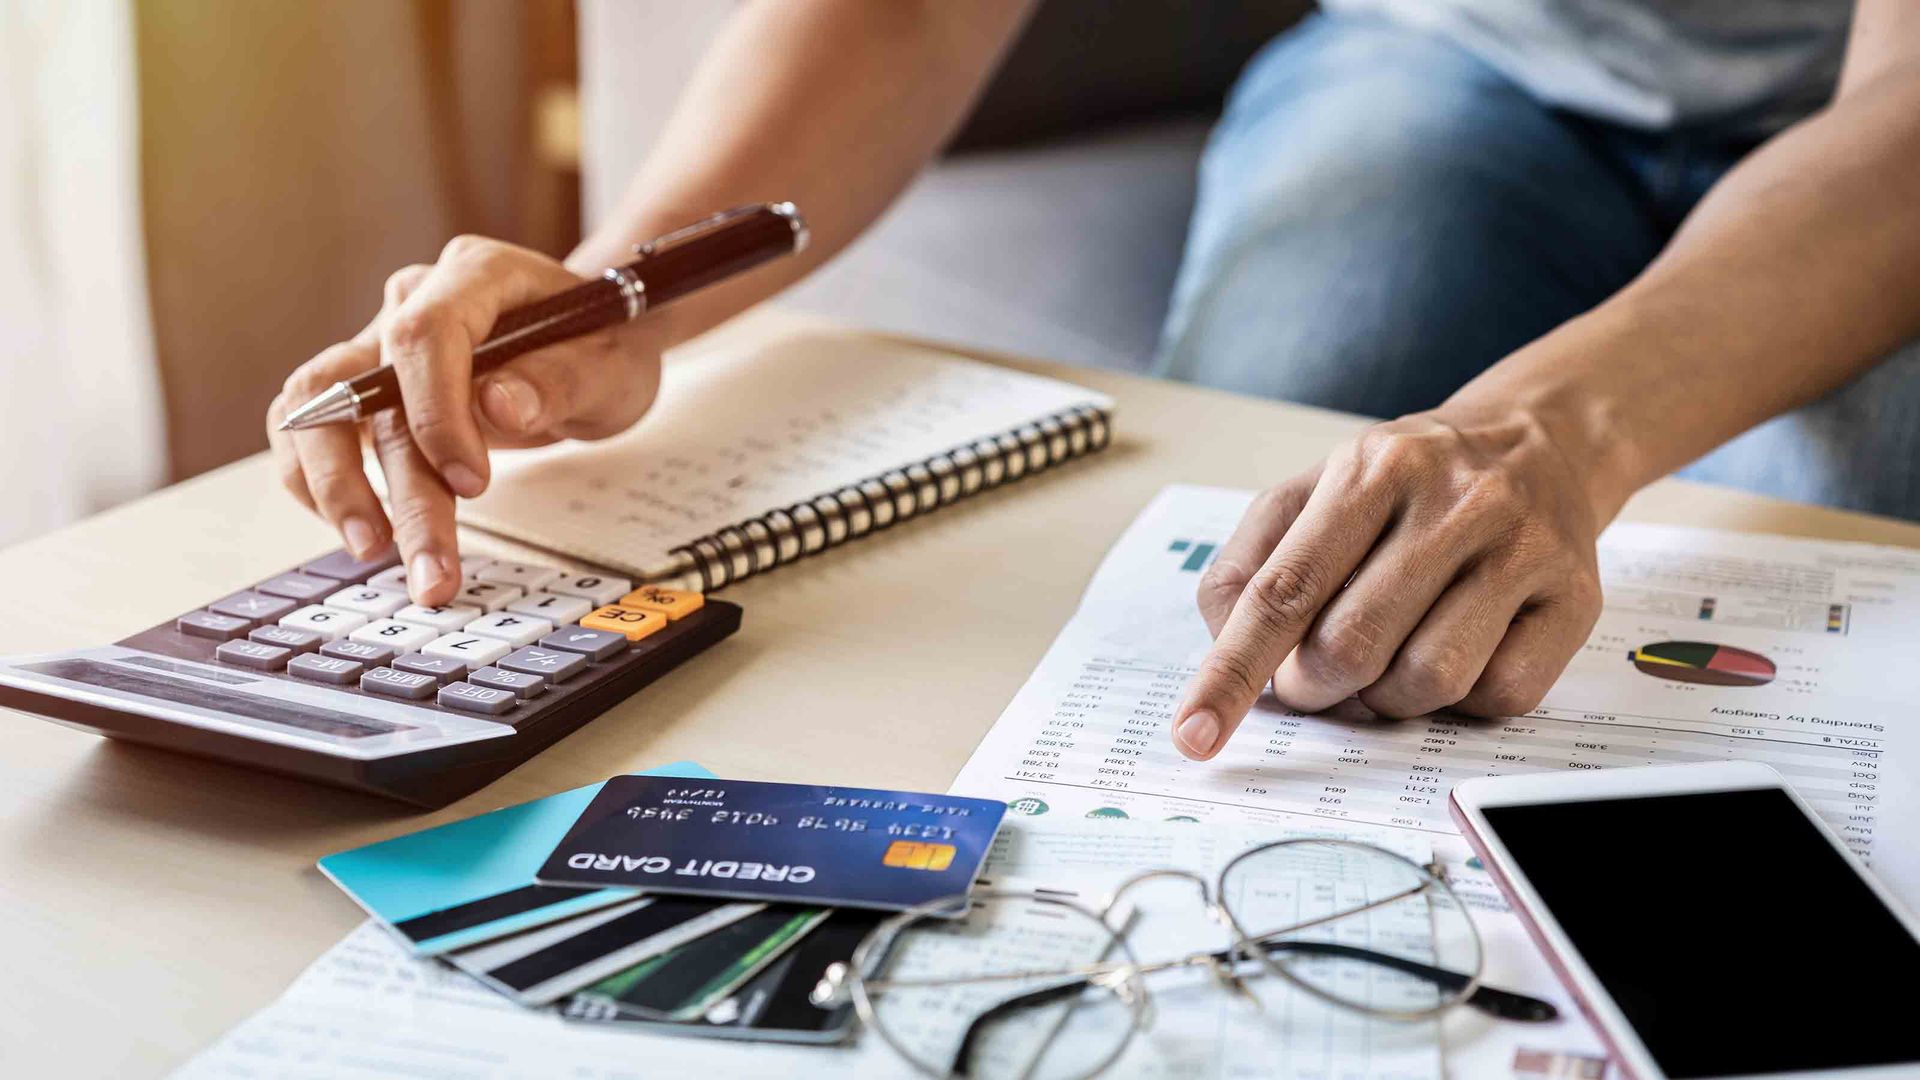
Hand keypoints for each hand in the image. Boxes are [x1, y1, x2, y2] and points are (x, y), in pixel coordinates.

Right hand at [267, 236, 662, 606]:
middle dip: (398, 488)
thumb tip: (499, 403)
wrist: (592, 346)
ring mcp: (380, 343)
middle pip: (370, 387)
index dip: (435, 412)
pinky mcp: (365, 389)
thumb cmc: (602, 348)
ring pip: (318, 408)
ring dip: (337, 488)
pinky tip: (360, 530)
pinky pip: (311, 428)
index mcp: (476, 276)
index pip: (423, 334)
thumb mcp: (610, 367)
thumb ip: (559, 379)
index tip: (469, 483)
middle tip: (431, 567)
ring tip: (377, 554)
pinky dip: (316, 479)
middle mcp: (413, 301)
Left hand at [1172, 404, 1608, 759]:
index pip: (1282, 591)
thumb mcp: (1315, 492)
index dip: (1231, 672)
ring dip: (1386, 701)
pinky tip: (1456, 652)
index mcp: (1372, 469)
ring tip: (1386, 663)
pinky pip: (1498, 697)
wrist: (1543, 443)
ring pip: (1426, 682)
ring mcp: (1522, 549)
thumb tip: (1224, 644)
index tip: (1194, 733)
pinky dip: (1461, 702)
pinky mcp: (1575, 599)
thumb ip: (1251, 562)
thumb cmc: (1410, 485)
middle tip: (1315, 680)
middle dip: (1314, 688)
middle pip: (1350, 648)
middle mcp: (1454, 501)